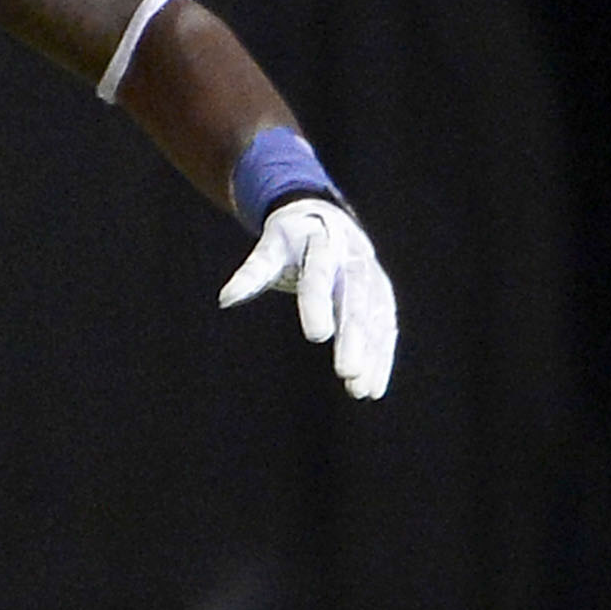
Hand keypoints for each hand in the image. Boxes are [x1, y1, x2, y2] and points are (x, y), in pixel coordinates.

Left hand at [218, 197, 396, 399]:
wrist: (327, 218)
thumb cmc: (291, 239)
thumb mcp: (270, 247)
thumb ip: (252, 272)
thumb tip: (225, 300)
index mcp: (322, 245)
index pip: (319, 278)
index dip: (318, 306)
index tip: (317, 337)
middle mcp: (353, 261)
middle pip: (355, 302)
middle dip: (354, 339)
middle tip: (346, 373)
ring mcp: (373, 279)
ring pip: (376, 319)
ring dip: (372, 355)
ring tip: (361, 391)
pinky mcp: (382, 295)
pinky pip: (386, 328)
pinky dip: (382, 356)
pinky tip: (374, 386)